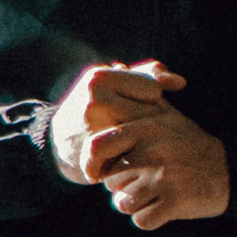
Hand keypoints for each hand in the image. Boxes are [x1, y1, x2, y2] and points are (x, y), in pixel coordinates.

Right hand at [44, 62, 171, 183]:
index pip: (153, 90)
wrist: (56, 144)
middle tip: (137, 133)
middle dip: (149, 125)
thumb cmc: (93, 110)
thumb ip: (148, 75)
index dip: (148, 102)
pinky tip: (127, 160)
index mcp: (100, 77)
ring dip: (144, 143)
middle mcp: (95, 99)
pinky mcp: (93, 155)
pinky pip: (131, 157)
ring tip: (133, 145)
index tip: (133, 110)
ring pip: (143, 135)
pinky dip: (134, 160)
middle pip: (150, 113)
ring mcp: (93, 128)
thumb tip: (181, 83)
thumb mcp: (113, 84)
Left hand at [84, 73, 231, 232]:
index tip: (101, 172)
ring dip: (134, 205)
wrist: (229, 169)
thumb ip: (137, 93)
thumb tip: (114, 64)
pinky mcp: (175, 201)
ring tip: (153, 196)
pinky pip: (142, 220)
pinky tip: (162, 209)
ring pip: (122, 203)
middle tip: (138, 184)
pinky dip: (149, 220)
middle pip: (109, 180)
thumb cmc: (189, 142)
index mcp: (144, 128)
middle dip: (119, 187)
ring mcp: (164, 176)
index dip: (94, 164)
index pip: (96, 147)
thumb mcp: (164, 112)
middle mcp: (152, 150)